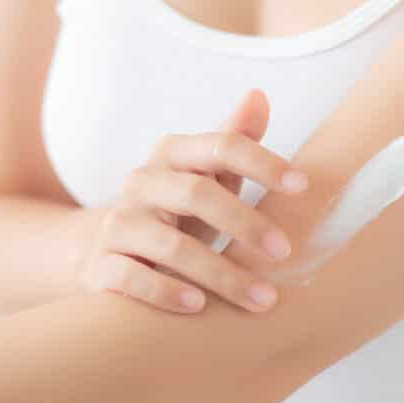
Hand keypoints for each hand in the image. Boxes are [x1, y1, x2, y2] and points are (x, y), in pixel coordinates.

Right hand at [78, 89, 309, 313]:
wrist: (107, 251)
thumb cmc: (178, 211)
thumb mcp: (207, 175)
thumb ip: (235, 139)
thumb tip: (260, 94)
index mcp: (174, 153)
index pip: (221, 145)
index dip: (262, 162)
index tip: (303, 186)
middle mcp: (142, 181)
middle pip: (196, 194)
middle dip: (246, 224)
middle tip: (286, 253)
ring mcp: (119, 223)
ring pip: (170, 245)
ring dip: (222, 274)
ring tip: (263, 299)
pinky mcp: (100, 265)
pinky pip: (130, 277)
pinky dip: (166, 292)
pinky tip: (199, 307)